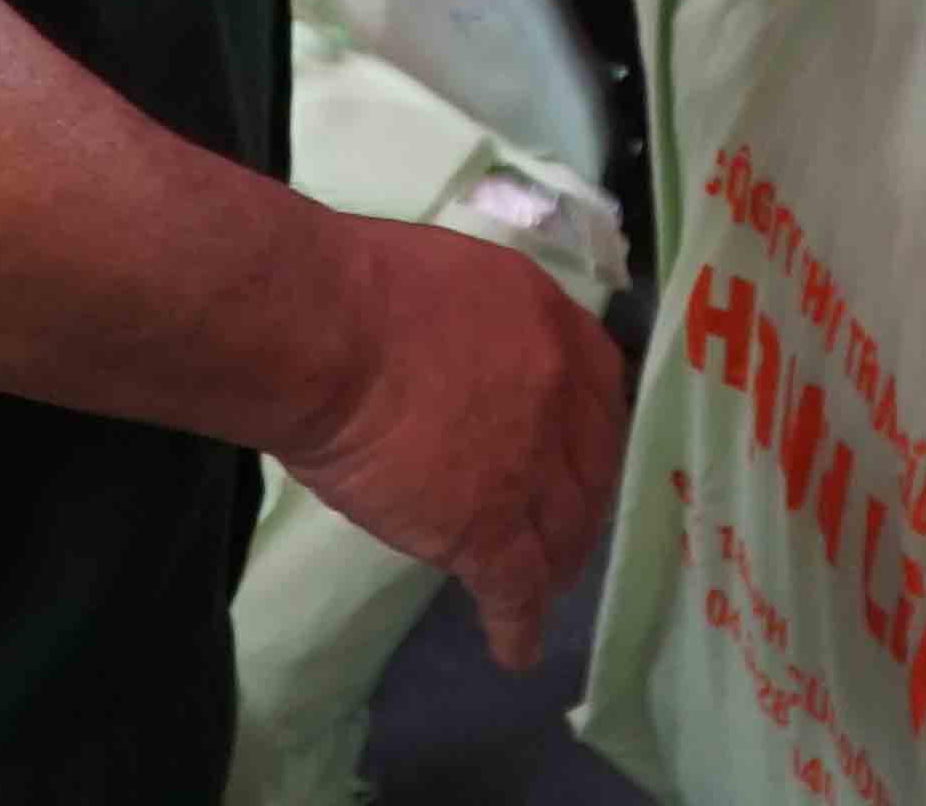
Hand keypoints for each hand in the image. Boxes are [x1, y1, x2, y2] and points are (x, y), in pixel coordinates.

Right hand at [277, 220, 626, 670]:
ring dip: (555, 565)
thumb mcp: (451, 277)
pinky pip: (515, 589)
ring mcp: (530, 466)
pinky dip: (517, 624)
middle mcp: (559, 396)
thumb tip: (462, 356)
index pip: (599, 390)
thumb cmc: (357, 289)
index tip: (578, 457)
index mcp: (549, 325)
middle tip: (562, 532)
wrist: (326, 332)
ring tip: (543, 587)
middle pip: (587, 469)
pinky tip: (515, 648)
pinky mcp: (488, 527)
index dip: (589, 433)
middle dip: (578, 507)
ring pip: (560, 533)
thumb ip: (479, 323)